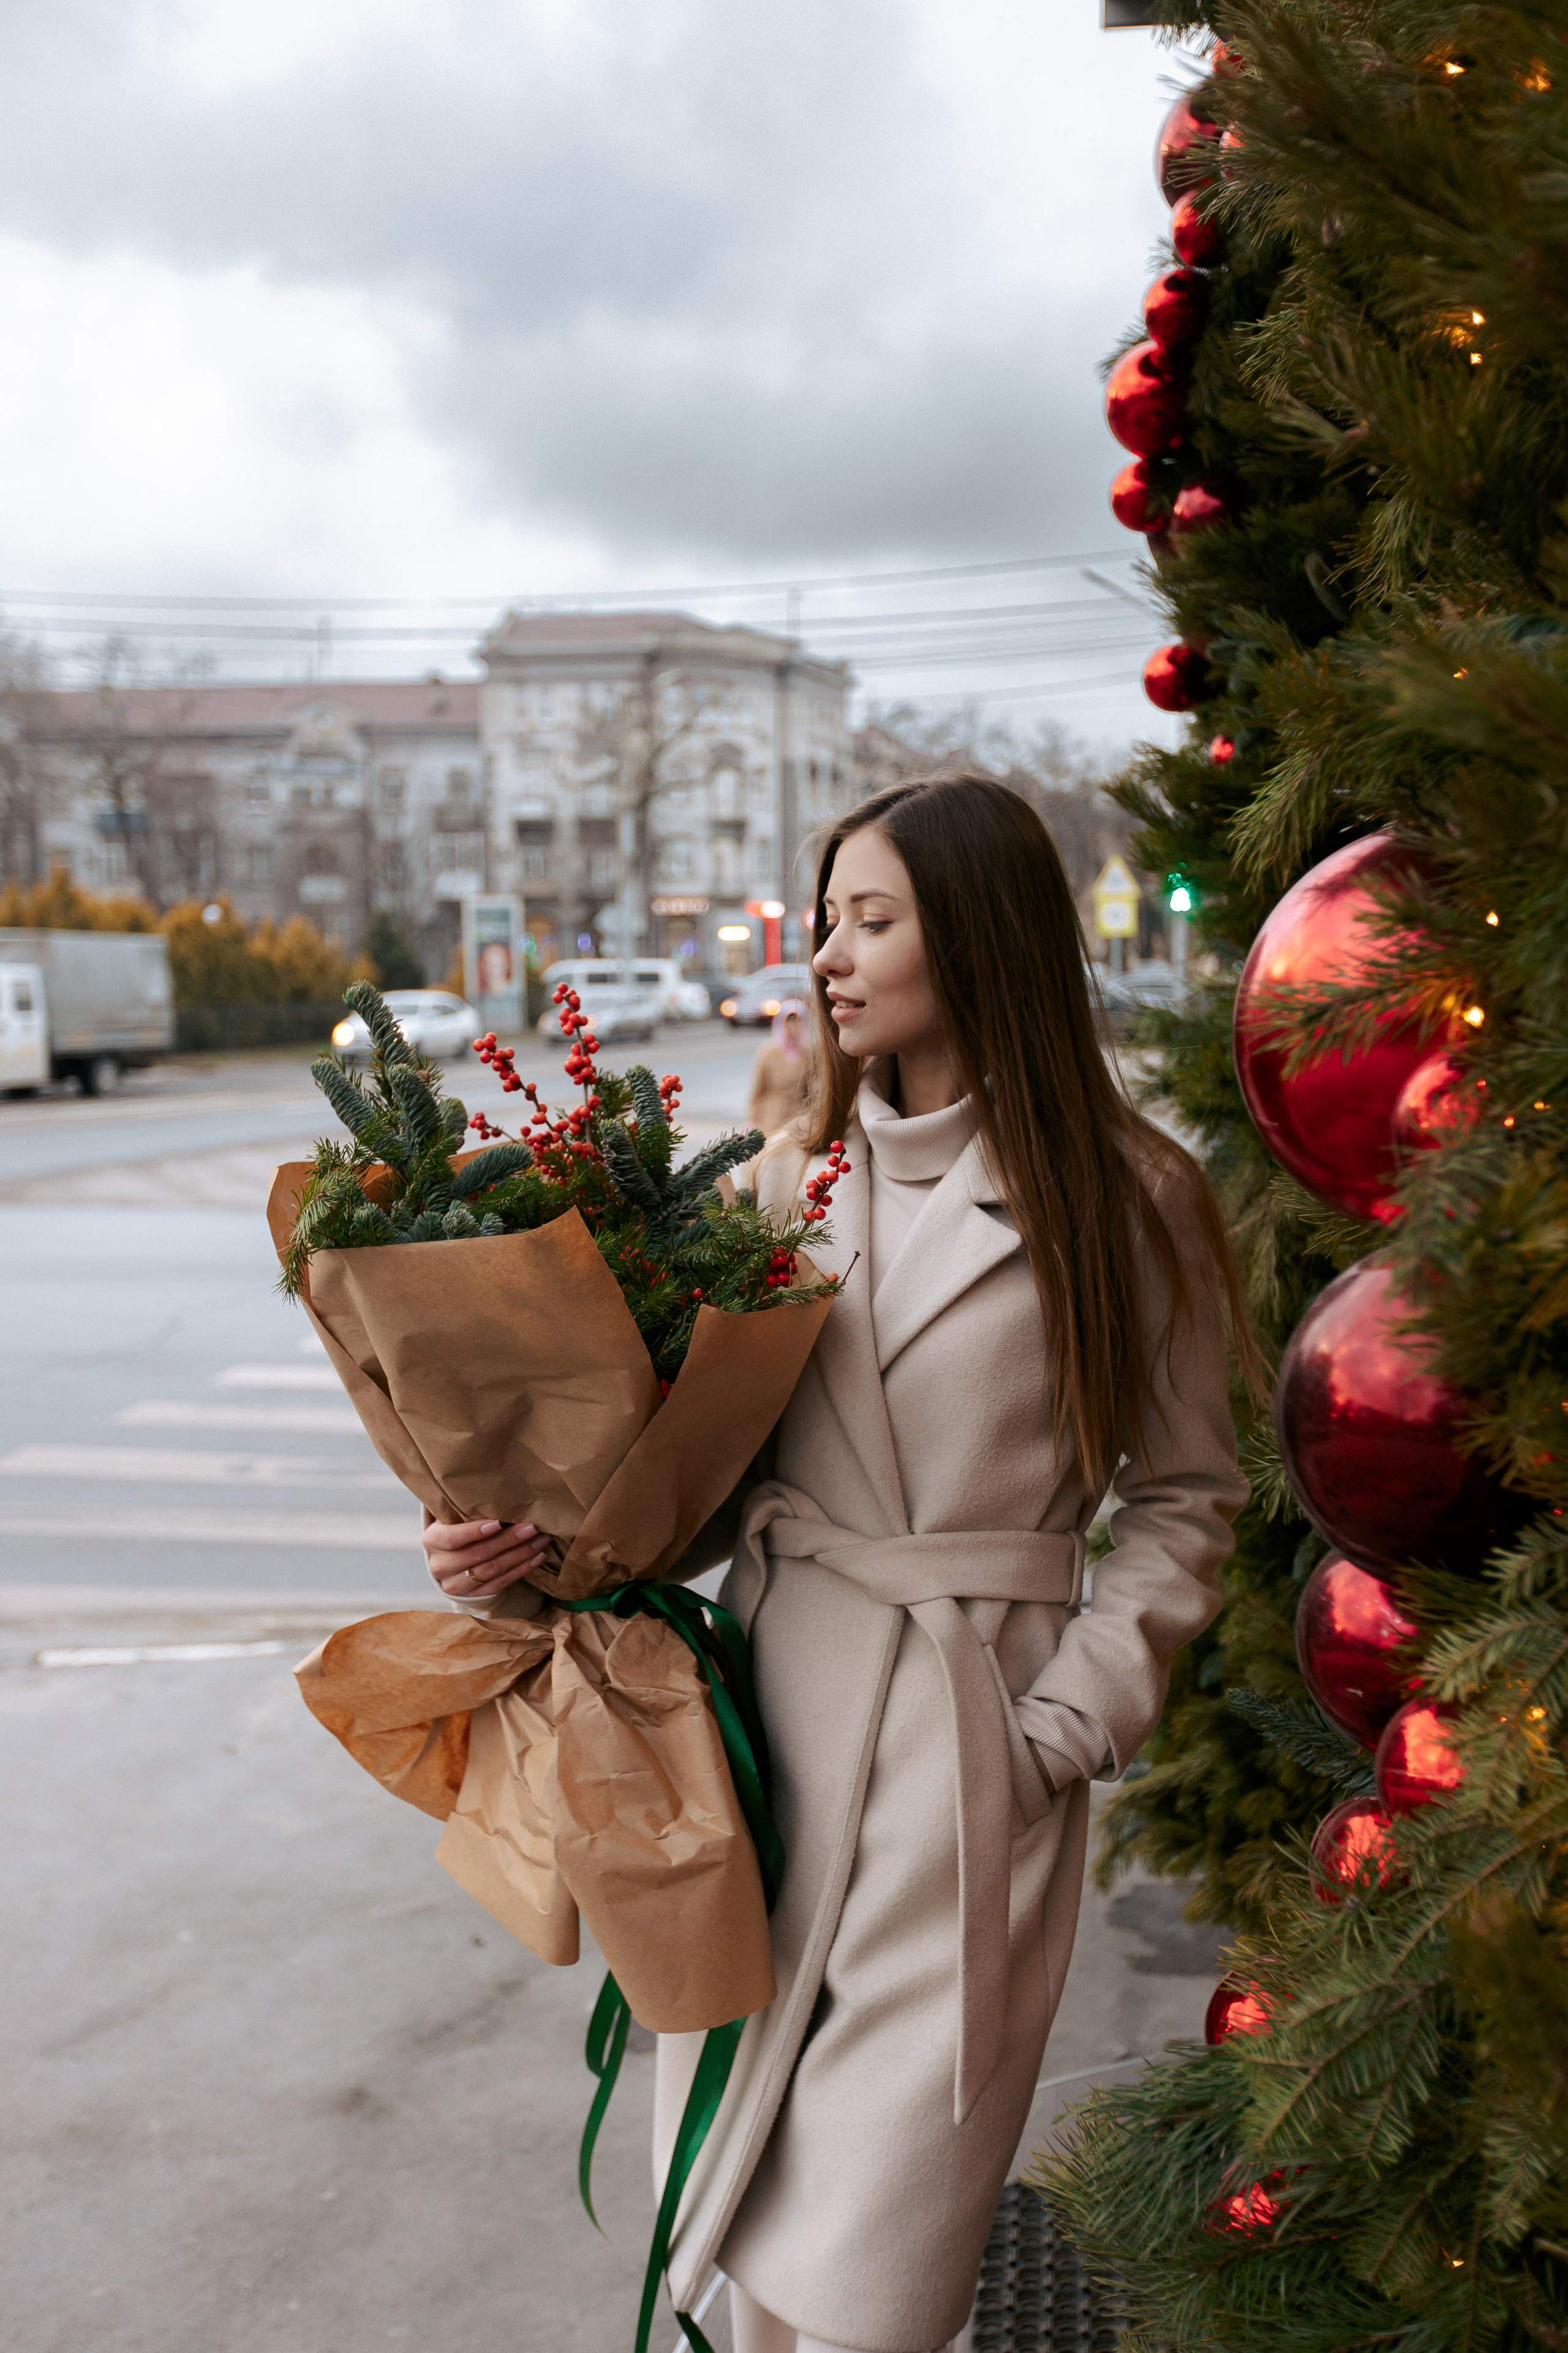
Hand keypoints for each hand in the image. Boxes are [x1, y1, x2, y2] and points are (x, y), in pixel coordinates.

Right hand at [424, 1517, 551, 1600]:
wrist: (449, 1560)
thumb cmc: (456, 1529)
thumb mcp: (453, 1518)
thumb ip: (468, 1510)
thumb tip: (500, 1495)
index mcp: (432, 1541)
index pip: (452, 1538)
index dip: (474, 1531)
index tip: (498, 1522)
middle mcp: (440, 1566)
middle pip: (478, 1554)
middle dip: (508, 1540)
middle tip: (532, 1527)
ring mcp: (456, 1585)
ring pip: (492, 1570)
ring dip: (520, 1554)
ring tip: (540, 1540)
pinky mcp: (473, 1596)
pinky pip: (500, 1584)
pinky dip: (521, 1569)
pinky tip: (537, 1557)